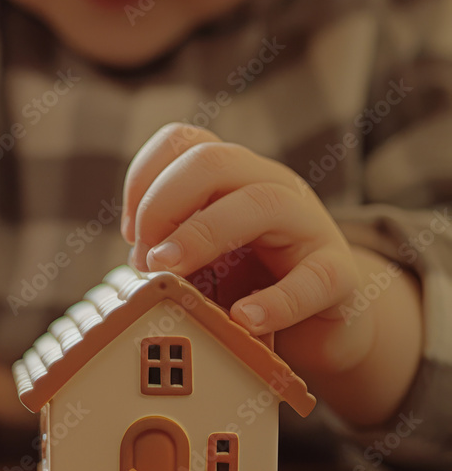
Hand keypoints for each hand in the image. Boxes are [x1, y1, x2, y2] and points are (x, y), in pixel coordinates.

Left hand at [121, 123, 358, 336]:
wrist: (319, 327)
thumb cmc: (247, 288)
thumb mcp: (199, 263)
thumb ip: (169, 254)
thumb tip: (140, 263)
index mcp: (231, 179)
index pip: (183, 142)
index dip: (143, 179)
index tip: (130, 233)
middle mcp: (270, 186)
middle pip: (214, 160)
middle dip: (163, 205)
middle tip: (147, 258)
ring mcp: (309, 225)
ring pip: (263, 201)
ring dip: (203, 234)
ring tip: (171, 272)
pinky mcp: (339, 275)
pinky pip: (315, 277)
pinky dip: (277, 300)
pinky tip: (244, 319)